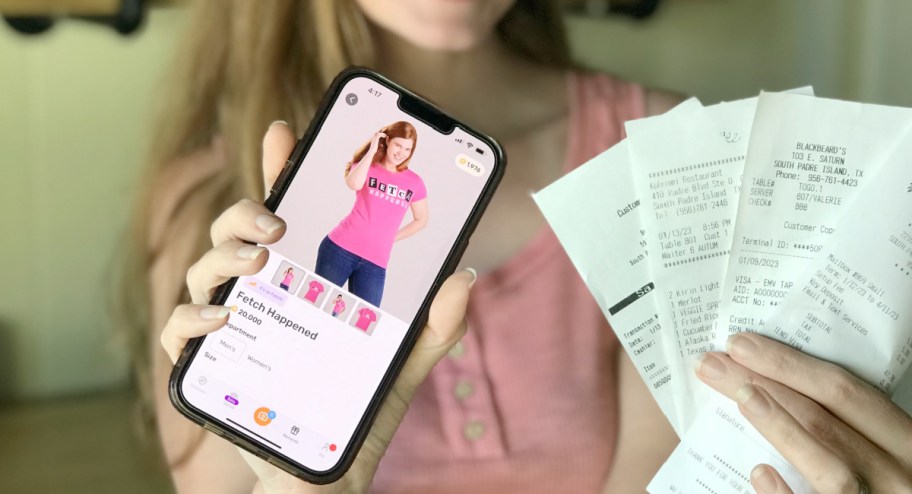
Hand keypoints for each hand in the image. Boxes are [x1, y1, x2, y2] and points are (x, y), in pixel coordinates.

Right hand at [160, 122, 475, 492]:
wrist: (327, 476)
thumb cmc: (360, 412)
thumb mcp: (406, 362)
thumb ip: (437, 324)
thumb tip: (464, 276)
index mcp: (306, 280)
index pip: (289, 212)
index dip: (283, 168)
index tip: (287, 132)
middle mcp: (265, 294)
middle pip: (238, 231)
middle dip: (248, 210)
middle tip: (277, 220)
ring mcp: (234, 326)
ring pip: (206, 267)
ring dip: (223, 253)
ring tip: (257, 260)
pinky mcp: (209, 364)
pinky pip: (182, 328)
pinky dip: (193, 316)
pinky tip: (226, 315)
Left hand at [695, 333, 911, 493]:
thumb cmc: (878, 483)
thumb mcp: (876, 451)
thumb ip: (839, 426)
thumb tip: (765, 386)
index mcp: (902, 443)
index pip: (845, 392)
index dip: (791, 365)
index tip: (741, 345)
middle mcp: (898, 474)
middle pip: (826, 418)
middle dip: (768, 382)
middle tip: (716, 363)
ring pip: (831, 467)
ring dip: (781, 427)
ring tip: (739, 398)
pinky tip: (759, 473)